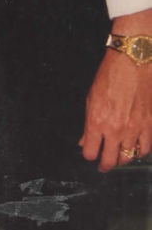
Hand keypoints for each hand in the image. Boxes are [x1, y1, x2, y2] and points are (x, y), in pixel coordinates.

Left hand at [79, 10, 151, 170]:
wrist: (132, 63)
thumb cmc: (109, 77)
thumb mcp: (91, 99)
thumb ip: (88, 124)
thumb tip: (84, 140)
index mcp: (96, 122)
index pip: (90, 152)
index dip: (89, 155)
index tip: (90, 154)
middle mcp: (115, 129)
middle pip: (110, 161)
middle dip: (105, 165)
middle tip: (103, 166)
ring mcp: (134, 129)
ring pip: (128, 157)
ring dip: (122, 158)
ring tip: (119, 156)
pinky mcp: (149, 126)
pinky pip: (145, 149)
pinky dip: (139, 151)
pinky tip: (135, 149)